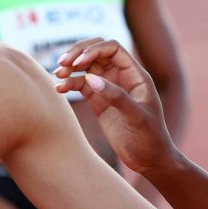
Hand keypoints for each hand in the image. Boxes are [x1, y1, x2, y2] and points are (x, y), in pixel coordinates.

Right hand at [53, 38, 176, 174]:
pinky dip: (69, 84)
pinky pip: (80, 85)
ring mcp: (108, 88)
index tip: (79, 63)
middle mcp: (120, 76)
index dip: (93, 50)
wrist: (148, 159)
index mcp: (135, 74)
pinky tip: (59, 88)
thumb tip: (91, 79)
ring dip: (70, 67)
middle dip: (78, 54)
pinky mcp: (97, 101)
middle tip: (62, 63)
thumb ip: (116, 97)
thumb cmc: (150, 137)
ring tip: (57, 74)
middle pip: (95, 52)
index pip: (112, 49)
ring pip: (85, 68)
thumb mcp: (136, 117)